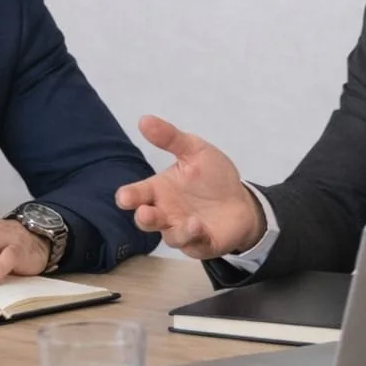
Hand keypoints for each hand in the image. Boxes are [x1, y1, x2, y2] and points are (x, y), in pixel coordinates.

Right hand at [114, 115, 266, 258]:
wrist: (241, 200)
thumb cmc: (212, 177)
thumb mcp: (195, 150)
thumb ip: (170, 138)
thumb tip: (143, 119)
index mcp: (159, 190)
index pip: (137, 194)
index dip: (129, 197)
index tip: (124, 197)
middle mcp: (166, 213)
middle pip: (147, 220)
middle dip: (144, 218)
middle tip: (144, 212)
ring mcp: (182, 230)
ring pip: (171, 236)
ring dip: (179, 230)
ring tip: (192, 221)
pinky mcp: (201, 244)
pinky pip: (195, 245)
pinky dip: (196, 238)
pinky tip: (200, 226)